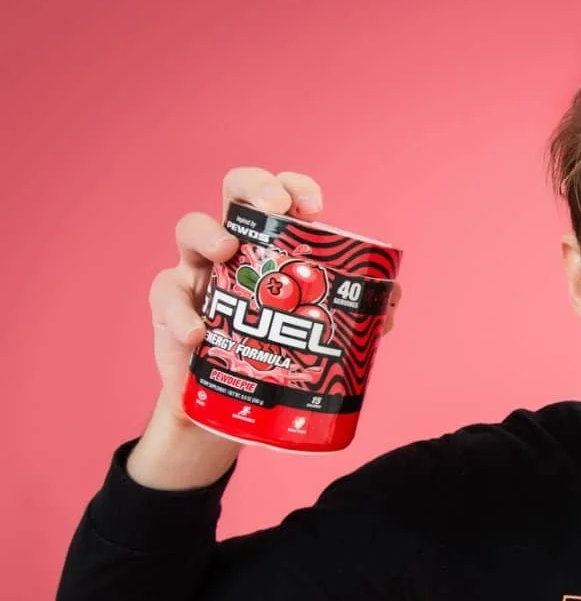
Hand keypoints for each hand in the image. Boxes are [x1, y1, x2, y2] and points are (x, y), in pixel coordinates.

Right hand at [150, 167, 402, 422]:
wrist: (232, 412)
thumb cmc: (278, 357)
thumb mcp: (316, 336)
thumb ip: (355, 318)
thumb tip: (392, 303)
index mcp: (273, 245)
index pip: (282, 198)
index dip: (295, 189)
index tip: (315, 208)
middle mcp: (233, 246)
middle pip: (235, 193)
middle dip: (254, 188)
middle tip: (274, 207)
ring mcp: (197, 271)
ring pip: (190, 230)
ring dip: (207, 234)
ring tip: (225, 252)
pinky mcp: (171, 307)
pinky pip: (167, 296)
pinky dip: (180, 313)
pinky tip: (198, 334)